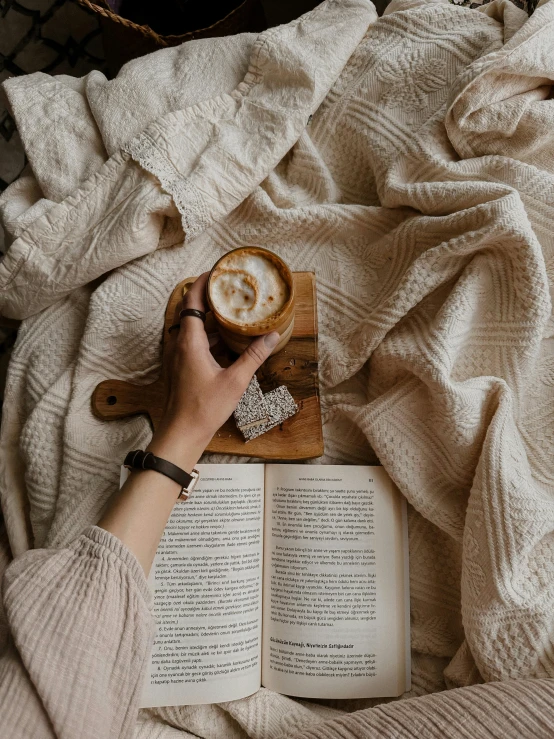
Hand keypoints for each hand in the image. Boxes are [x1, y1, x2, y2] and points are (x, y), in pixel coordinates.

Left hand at [147, 272, 278, 470]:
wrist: (181, 433)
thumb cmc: (204, 408)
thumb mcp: (235, 381)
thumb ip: (254, 356)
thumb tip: (271, 336)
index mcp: (189, 342)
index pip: (192, 300)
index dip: (203, 282)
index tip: (217, 271)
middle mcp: (178, 344)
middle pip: (191, 310)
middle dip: (209, 297)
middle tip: (229, 289)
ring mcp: (176, 356)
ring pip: (191, 327)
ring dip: (209, 318)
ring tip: (231, 312)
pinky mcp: (179, 367)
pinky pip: (191, 342)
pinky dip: (206, 335)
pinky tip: (224, 341)